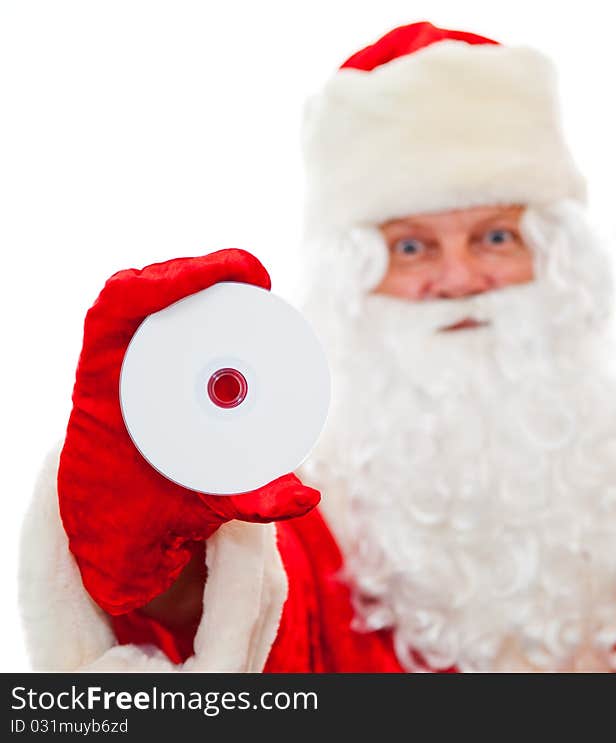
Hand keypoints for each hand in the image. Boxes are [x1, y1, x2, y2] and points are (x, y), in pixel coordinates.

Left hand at [57, 249, 319, 616]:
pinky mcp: (141, 370)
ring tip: (248, 284)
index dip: (176, 277)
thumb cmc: (148, 521)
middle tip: (254, 281)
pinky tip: (231, 301)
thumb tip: (306, 498)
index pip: (122, 305)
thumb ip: (252, 506)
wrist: (119, 535)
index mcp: (102, 393)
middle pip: (140, 289)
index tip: (237, 275)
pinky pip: (158, 318)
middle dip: (200, 273)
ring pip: (150, 297)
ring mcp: (124, 367)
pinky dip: (192, 299)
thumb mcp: (198, 511)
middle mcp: (109, 371)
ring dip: (197, 281)